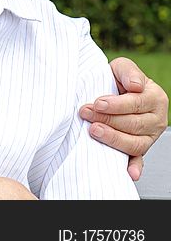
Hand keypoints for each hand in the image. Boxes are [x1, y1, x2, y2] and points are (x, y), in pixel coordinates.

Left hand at [79, 56, 168, 180]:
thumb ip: (128, 71)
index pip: (136, 104)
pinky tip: (129, 173)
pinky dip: (134, 167)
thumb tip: (135, 86)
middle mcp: (156, 119)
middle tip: (85, 113)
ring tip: (93, 130)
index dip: (116, 105)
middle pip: (133, 125)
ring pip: (134, 143)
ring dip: (113, 139)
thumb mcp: (121, 68)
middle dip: (107, 119)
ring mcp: (148, 136)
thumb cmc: (117, 80)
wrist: (111, 91)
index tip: (97, 103)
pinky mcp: (139, 149)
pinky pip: (138, 160)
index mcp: (154, 98)